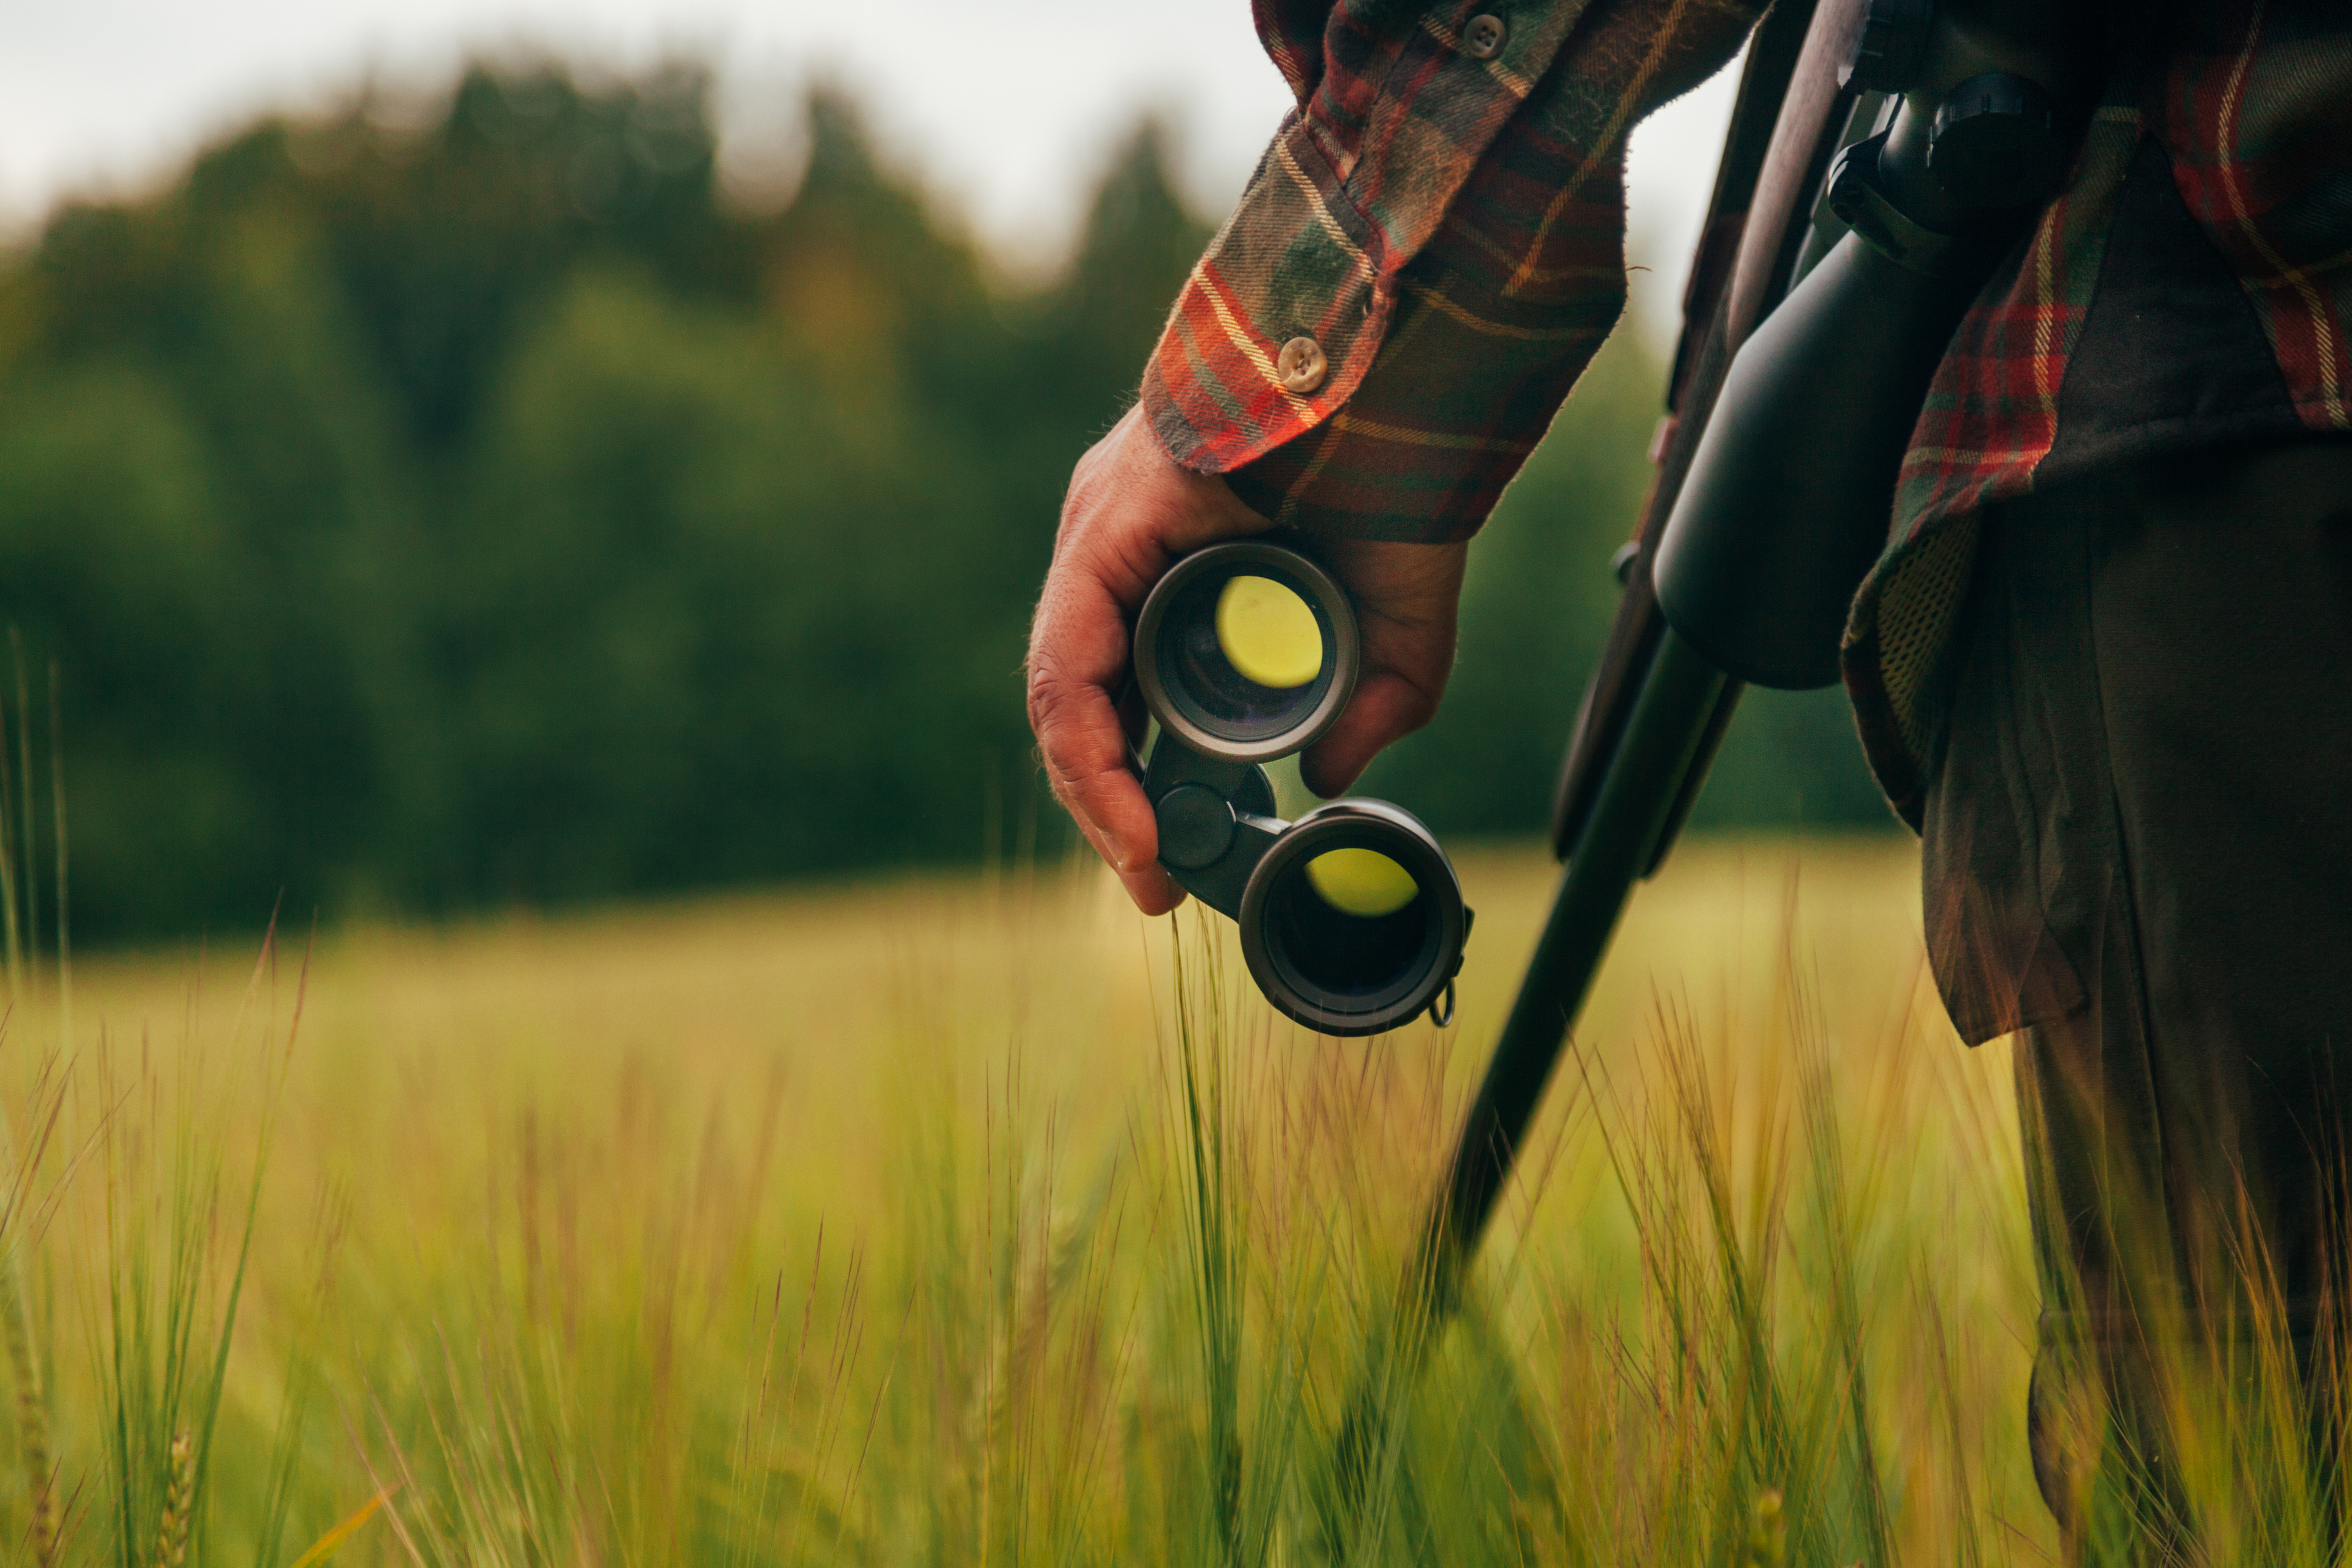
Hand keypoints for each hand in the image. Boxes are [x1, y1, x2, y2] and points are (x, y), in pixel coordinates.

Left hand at [1026, 405, 1468, 913]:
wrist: (1403, 373)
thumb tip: (1324, 778)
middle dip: (1113, 805)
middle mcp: (1119, 548)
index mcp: (1168, 560)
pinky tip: (1129, 817)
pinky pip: (1072, 660)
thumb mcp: (1393, 623)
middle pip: (1086, 700)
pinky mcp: (1105, 526)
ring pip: (1067, 691)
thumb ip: (1371, 705)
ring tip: (1146, 867)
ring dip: (1098, 794)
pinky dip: (1093, 751)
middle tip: (1155, 882)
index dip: (1136, 786)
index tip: (1169, 865)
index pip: (1121, 691)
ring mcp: (1103, 532)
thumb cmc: (1397, 475)